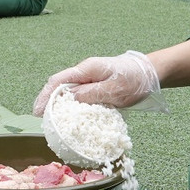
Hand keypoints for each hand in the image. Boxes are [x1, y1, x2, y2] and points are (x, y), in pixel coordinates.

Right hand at [34, 50, 160, 113]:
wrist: (152, 73)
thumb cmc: (135, 80)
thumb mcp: (114, 89)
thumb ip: (91, 93)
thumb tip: (69, 99)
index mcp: (87, 69)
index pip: (59, 80)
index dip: (46, 96)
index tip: (38, 111)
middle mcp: (86, 72)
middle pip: (60, 85)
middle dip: (49, 101)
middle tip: (42, 119)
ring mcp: (91, 78)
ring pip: (69, 90)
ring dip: (60, 104)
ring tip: (53, 120)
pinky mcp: (97, 85)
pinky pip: (80, 95)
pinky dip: (72, 105)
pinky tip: (71, 116)